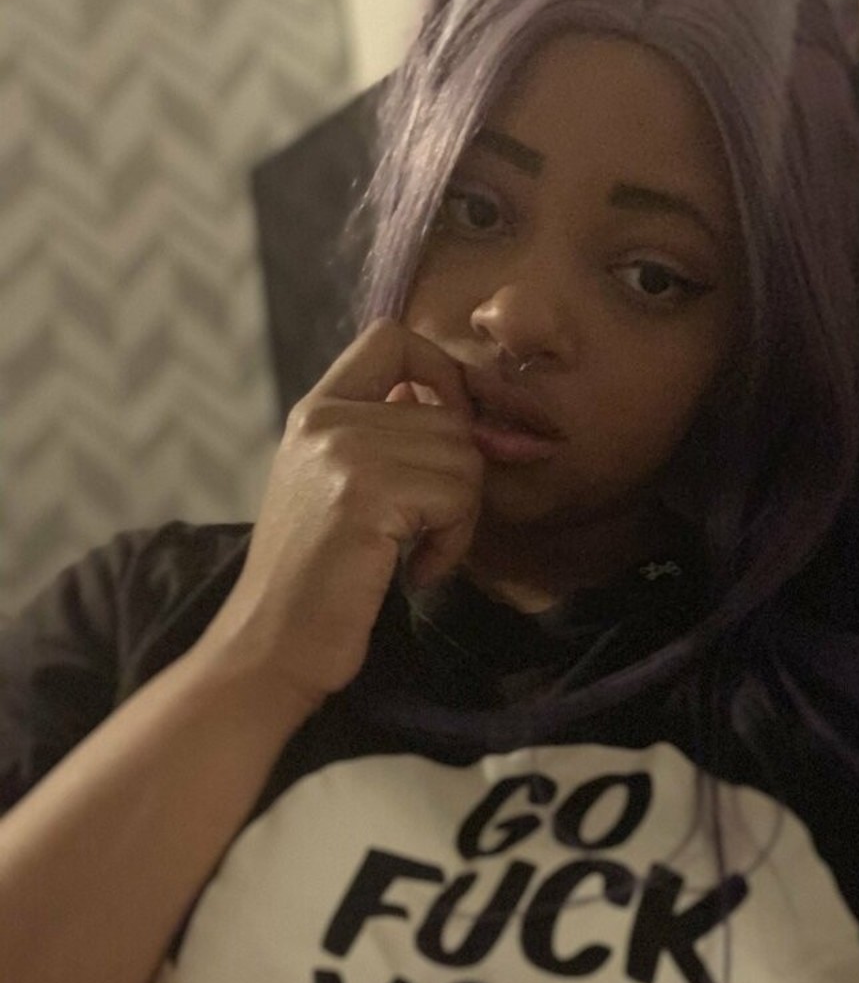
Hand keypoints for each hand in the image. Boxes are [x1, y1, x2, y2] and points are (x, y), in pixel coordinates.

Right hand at [199, 319, 481, 709]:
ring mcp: (343, 453)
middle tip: (426, 534)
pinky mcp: (365, 496)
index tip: (450, 433)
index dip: (443, 374)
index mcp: (316, 410)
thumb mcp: (334, 488)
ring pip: (463, 458)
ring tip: (416, 555)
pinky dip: (452, 544)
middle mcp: (325, 419)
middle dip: (459, 483)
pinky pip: (456, 498)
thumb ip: (380, 438)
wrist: (271, 644)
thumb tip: (452, 403)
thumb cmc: (315, 581)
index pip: (392, 338)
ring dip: (458, 519)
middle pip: (450, 416)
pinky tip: (415, 570)